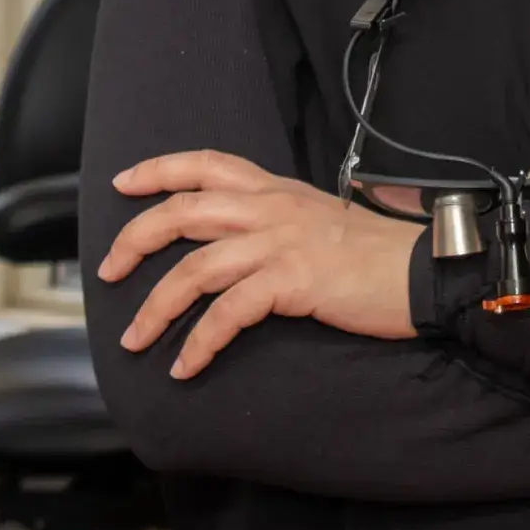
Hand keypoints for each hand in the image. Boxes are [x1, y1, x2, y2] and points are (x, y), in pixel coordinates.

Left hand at [96, 151, 421, 376]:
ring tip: (135, 340)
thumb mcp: (319, 221)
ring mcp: (280, 243)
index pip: (208, 163)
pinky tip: (186, 365)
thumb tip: (239, 243)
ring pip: (194, 268)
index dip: (159, 169)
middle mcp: (272, 209)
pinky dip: (200, 342)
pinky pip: (228, 312)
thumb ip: (278, 221)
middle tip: (108, 272)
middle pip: (183, 212)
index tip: (123, 183)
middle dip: (135, 241)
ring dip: (155, 309)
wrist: (421, 269)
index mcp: (276, 190)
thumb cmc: (375, 253)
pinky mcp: (293, 281)